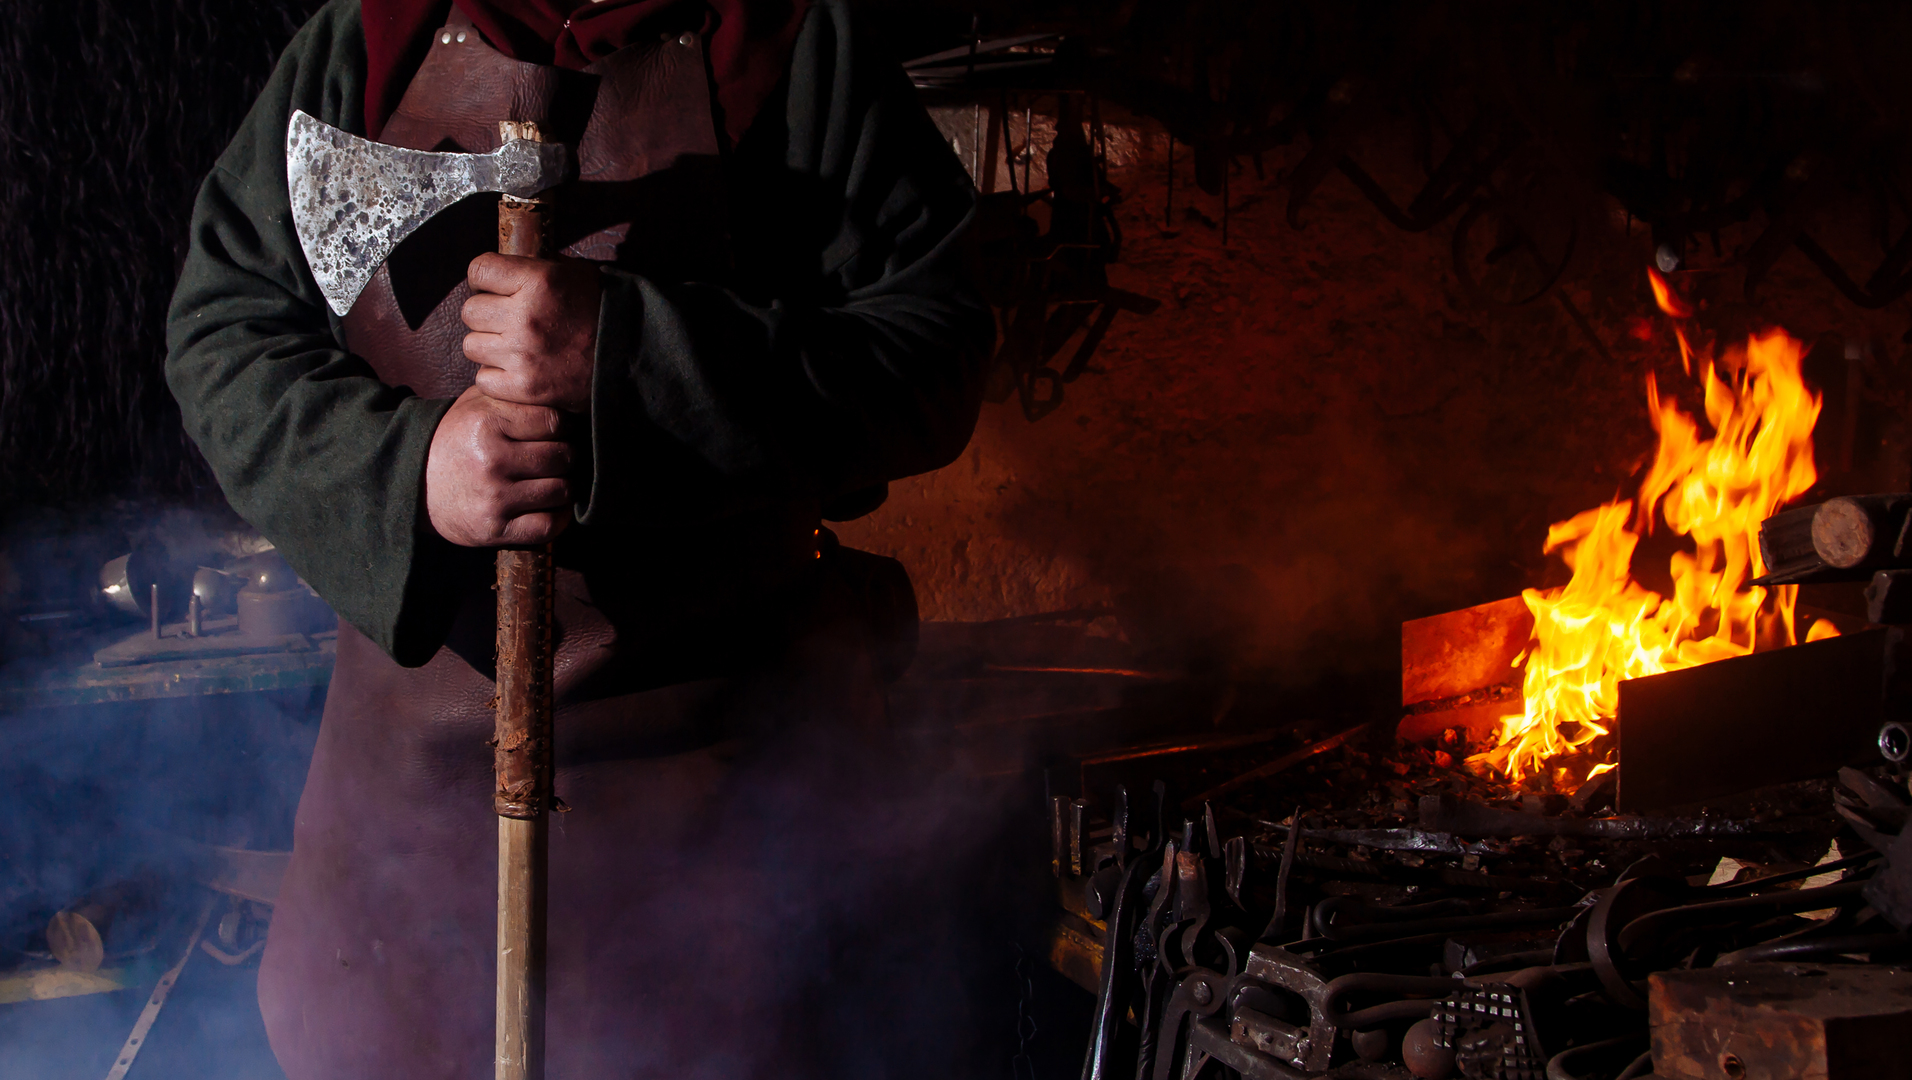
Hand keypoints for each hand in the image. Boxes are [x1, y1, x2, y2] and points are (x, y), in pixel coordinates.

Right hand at [425, 387, 572, 546]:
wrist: (415, 484)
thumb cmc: (457, 439)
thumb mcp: (476, 405)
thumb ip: (514, 395)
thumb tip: (559, 390)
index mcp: (486, 423)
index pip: (555, 422)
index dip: (565, 426)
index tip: (560, 432)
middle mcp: (491, 461)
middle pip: (563, 456)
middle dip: (567, 456)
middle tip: (559, 456)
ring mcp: (494, 498)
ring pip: (562, 491)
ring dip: (564, 486)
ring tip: (553, 479)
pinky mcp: (495, 529)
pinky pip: (549, 525)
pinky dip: (558, 517)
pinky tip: (550, 505)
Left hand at [461, 253, 600, 413]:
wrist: (633, 359)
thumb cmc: (604, 313)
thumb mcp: (576, 274)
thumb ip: (538, 268)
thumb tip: (506, 265)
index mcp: (538, 281)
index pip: (478, 270)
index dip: (484, 279)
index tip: (494, 288)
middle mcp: (525, 316)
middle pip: (470, 310)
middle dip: (487, 314)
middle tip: (508, 321)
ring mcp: (522, 354)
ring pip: (472, 345)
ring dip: (489, 346)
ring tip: (514, 347)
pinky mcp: (524, 387)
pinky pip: (483, 378)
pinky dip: (497, 376)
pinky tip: (518, 370)